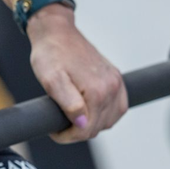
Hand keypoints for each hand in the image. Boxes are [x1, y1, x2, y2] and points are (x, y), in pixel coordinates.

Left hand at [28, 6, 127, 142]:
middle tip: (58, 125)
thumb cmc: (50, 54)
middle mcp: (112, 87)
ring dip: (91, 125)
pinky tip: (90, 113)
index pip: (86, 129)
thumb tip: (82, 122)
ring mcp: (117, 82)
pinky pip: (118, 107)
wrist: (57, 33)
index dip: (67, 136)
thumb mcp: (51, 80)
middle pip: (98, 127)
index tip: (53, 130)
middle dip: (77, 132)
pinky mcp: (116, 79)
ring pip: (110, 120)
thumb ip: (67, 103)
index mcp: (97, 90)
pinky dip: (106, 116)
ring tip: (71, 119)